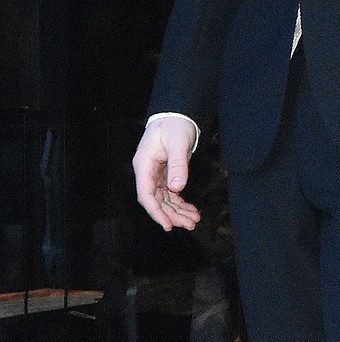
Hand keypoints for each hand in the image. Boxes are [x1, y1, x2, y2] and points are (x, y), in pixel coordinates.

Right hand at [133, 117, 199, 231]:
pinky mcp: (164, 175)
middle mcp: (147, 172)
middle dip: (172, 214)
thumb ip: (177, 165)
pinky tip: (191, 210)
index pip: (146, 195)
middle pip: (156, 200)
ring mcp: (155, 174)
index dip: (156, 212)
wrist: (176, 116)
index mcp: (144, 165)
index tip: (168, 225)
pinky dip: (180, 203)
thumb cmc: (174, 126)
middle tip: (190, 224)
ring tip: (194, 220)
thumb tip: (177, 187)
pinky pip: (170, 194)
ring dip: (177, 211)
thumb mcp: (178, 143)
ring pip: (164, 199)